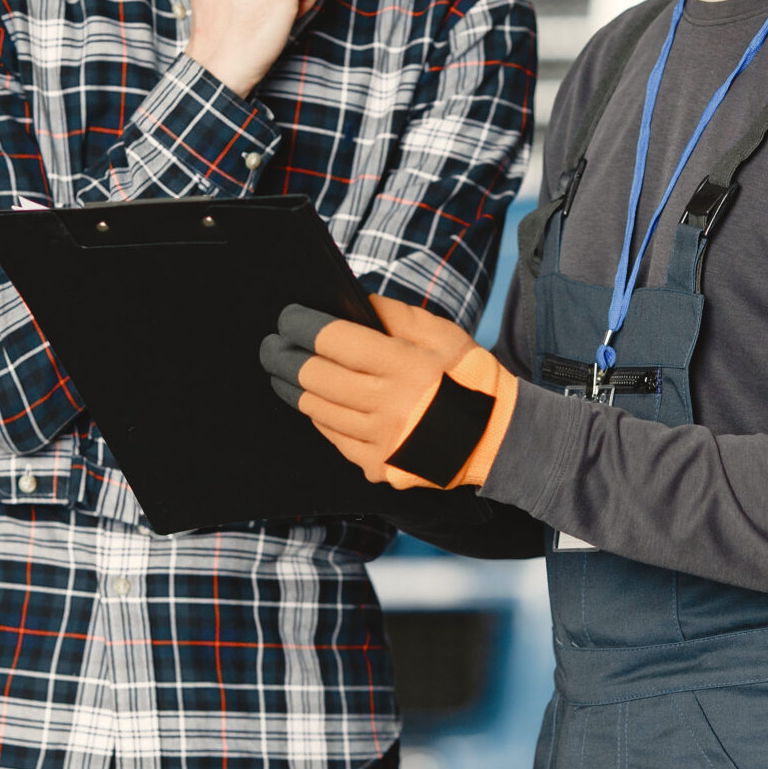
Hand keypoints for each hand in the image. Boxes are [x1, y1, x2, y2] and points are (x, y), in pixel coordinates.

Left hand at [259, 296, 516, 490]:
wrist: (496, 439)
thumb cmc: (468, 377)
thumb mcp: (442, 334)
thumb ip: (394, 315)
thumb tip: (350, 301)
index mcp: (405, 367)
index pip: (334, 341)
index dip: (302, 326)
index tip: (287, 318)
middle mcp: (389, 407)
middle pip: (314, 377)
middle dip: (284, 357)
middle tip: (271, 346)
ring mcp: (380, 443)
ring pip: (317, 410)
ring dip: (296, 388)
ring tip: (286, 372)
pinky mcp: (377, 467)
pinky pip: (333, 437)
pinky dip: (322, 417)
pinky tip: (318, 401)